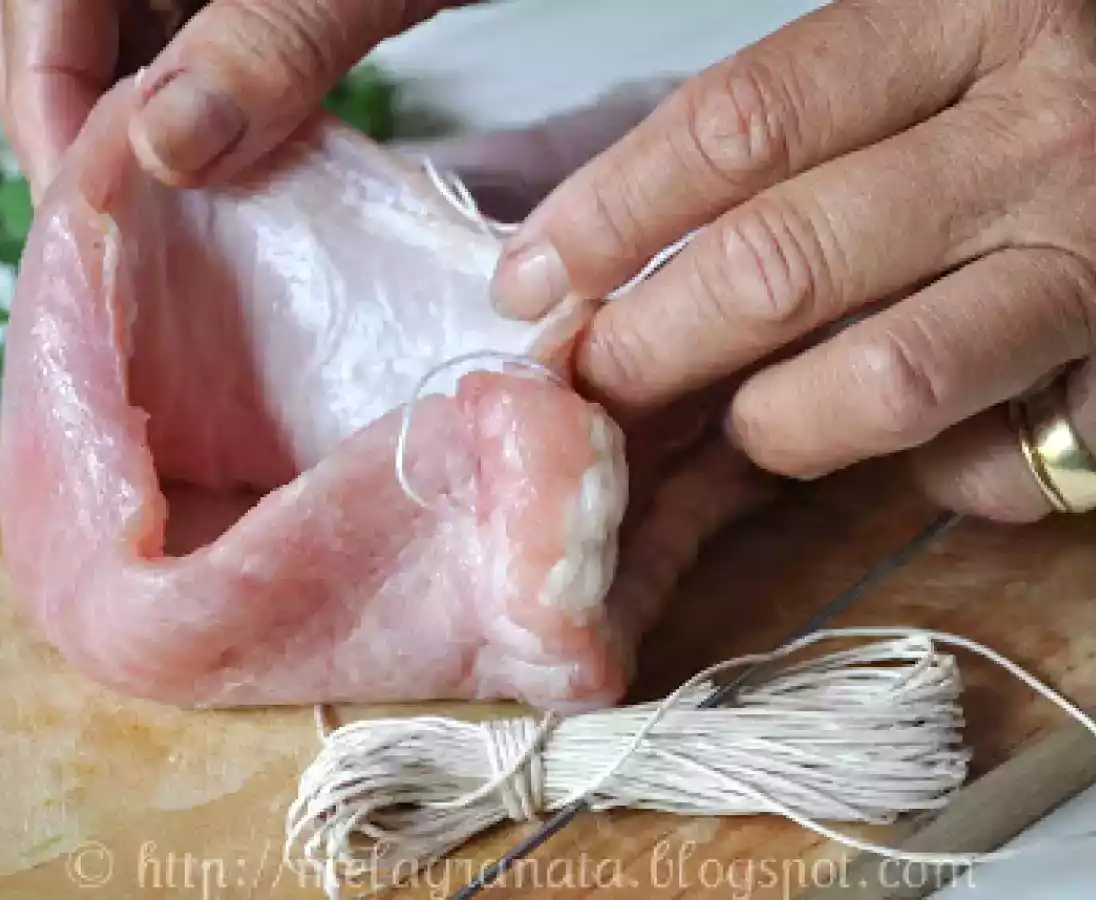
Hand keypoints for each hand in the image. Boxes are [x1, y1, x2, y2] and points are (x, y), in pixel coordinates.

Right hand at [0, 0, 463, 195]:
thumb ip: (271, 39)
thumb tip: (170, 146)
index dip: (43, 105)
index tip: (86, 215)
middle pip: (40, 18)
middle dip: (68, 121)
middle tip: (113, 230)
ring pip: (99, 33)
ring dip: (118, 121)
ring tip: (153, 213)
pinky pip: (163, 34)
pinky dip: (176, 101)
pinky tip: (207, 161)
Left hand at [488, 0, 1095, 522]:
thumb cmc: (1025, 113)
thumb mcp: (920, 75)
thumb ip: (788, 150)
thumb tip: (605, 269)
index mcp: (966, 20)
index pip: (739, 123)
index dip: (609, 214)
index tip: (530, 280)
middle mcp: (1040, 135)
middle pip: (780, 263)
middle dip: (651, 344)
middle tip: (596, 380)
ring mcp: (1095, 265)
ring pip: (881, 381)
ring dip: (776, 423)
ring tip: (750, 421)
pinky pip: (986, 459)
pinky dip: (924, 470)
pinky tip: (914, 444)